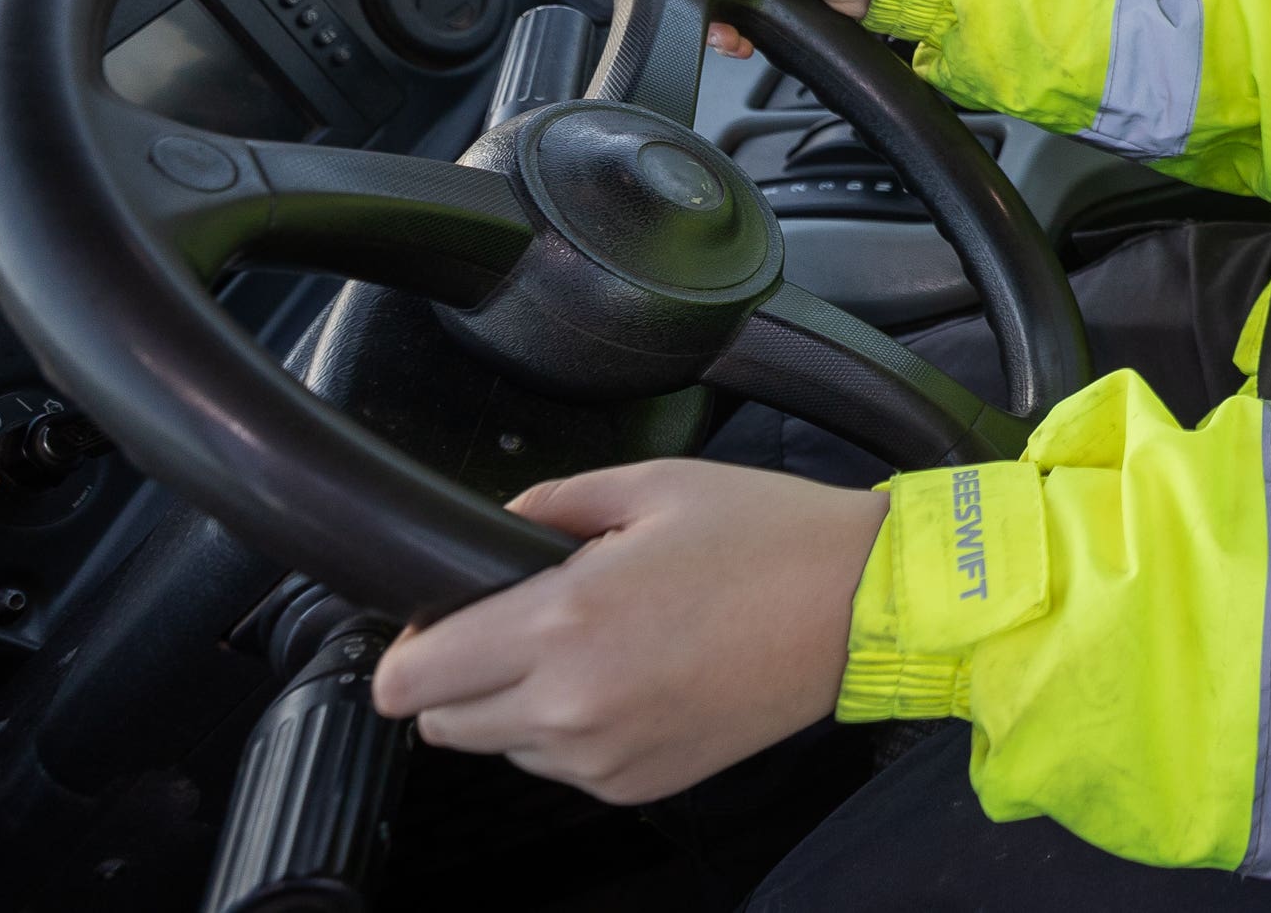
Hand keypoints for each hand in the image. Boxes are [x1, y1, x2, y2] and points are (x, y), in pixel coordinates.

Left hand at [372, 460, 889, 805]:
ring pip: (500, 746)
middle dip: (459, 674)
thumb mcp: (654, 486)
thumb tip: (498, 528)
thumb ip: (552, 504)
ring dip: (518, 704)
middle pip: (440, 722)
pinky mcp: (639, 784)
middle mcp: (572, 704)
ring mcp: (605, 756)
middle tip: (520, 625)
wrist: (861, 609)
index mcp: (563, 622)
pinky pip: (563, 766)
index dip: (410, 645)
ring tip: (594, 648)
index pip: (408, 677)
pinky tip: (633, 678)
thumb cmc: (770, 538)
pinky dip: (574, 730)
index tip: (444, 619)